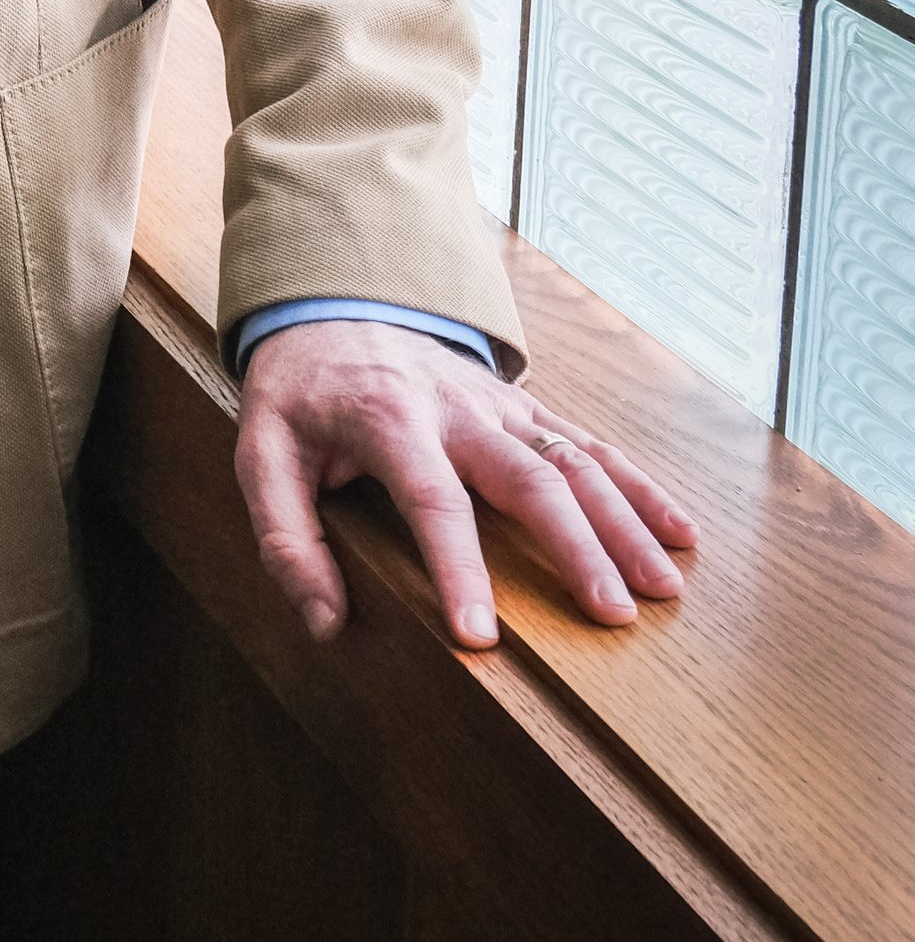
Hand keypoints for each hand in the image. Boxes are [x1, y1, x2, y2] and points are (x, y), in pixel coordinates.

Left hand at [234, 319, 695, 649]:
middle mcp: (457, 408)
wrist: (329, 304)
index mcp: (388, 420)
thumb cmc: (298, 394)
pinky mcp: (523, 405)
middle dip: (575, 548)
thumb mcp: (261, 454)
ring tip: (664, 587)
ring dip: (625, 520)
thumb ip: (287, 540)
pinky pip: (589, 443)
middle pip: (529, 478)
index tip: (480, 637)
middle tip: (613, 615)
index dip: (457, 570)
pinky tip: (679, 531)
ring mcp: (499, 403)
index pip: (431, 502)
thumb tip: (325, 623)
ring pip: (575, 459)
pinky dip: (639, 485)